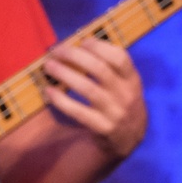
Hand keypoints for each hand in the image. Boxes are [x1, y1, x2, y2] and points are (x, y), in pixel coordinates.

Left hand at [41, 38, 147, 158]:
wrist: (129, 141)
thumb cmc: (120, 104)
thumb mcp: (125, 86)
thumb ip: (110, 68)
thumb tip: (78, 46)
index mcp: (132, 80)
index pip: (120, 57)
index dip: (99, 46)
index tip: (81, 41)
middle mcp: (126, 95)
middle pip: (100, 69)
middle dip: (75, 56)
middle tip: (56, 51)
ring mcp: (115, 112)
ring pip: (88, 89)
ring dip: (65, 74)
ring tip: (49, 66)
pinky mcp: (103, 128)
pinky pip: (78, 112)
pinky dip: (61, 100)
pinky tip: (49, 91)